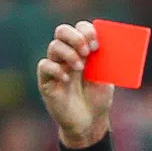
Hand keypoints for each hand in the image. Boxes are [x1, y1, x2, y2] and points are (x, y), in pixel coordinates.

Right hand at [37, 20, 114, 148]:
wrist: (90, 122)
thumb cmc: (98, 98)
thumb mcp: (107, 77)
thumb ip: (104, 60)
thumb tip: (105, 43)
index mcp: (83, 49)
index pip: (80, 28)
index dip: (87, 31)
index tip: (97, 46)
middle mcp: (67, 55)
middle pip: (62, 31)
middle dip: (75, 37)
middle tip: (87, 51)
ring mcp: (56, 67)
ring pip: (53, 46)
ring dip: (69, 53)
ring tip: (80, 68)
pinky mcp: (46, 81)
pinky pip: (44, 66)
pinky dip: (56, 69)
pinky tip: (67, 79)